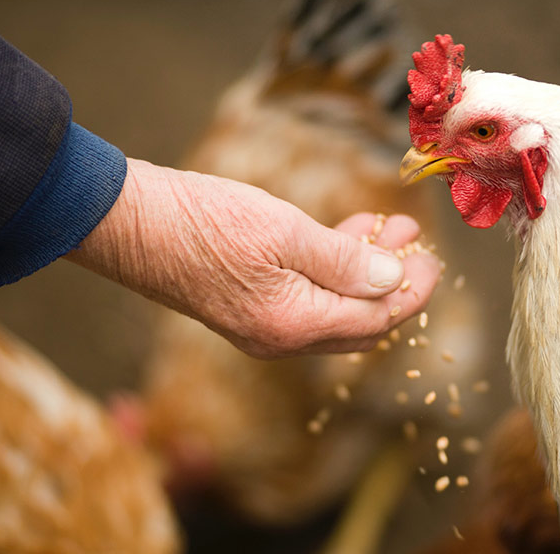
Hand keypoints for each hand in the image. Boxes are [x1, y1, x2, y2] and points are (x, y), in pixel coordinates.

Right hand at [65, 159, 440, 357]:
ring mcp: (263, 325)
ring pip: (336, 307)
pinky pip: (308, 296)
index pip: (376, 320)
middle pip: (360, 322)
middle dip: (395, 284)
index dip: (411, 292)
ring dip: (367, 270)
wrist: (126, 223)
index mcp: (294, 325)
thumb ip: (345, 261)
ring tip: (391, 227)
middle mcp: (281, 338)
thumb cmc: (202, 222)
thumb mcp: (285, 233)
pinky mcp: (250, 304)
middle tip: (416, 244)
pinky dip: (334, 268)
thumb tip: (395, 280)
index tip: (432, 259)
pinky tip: (348, 233)